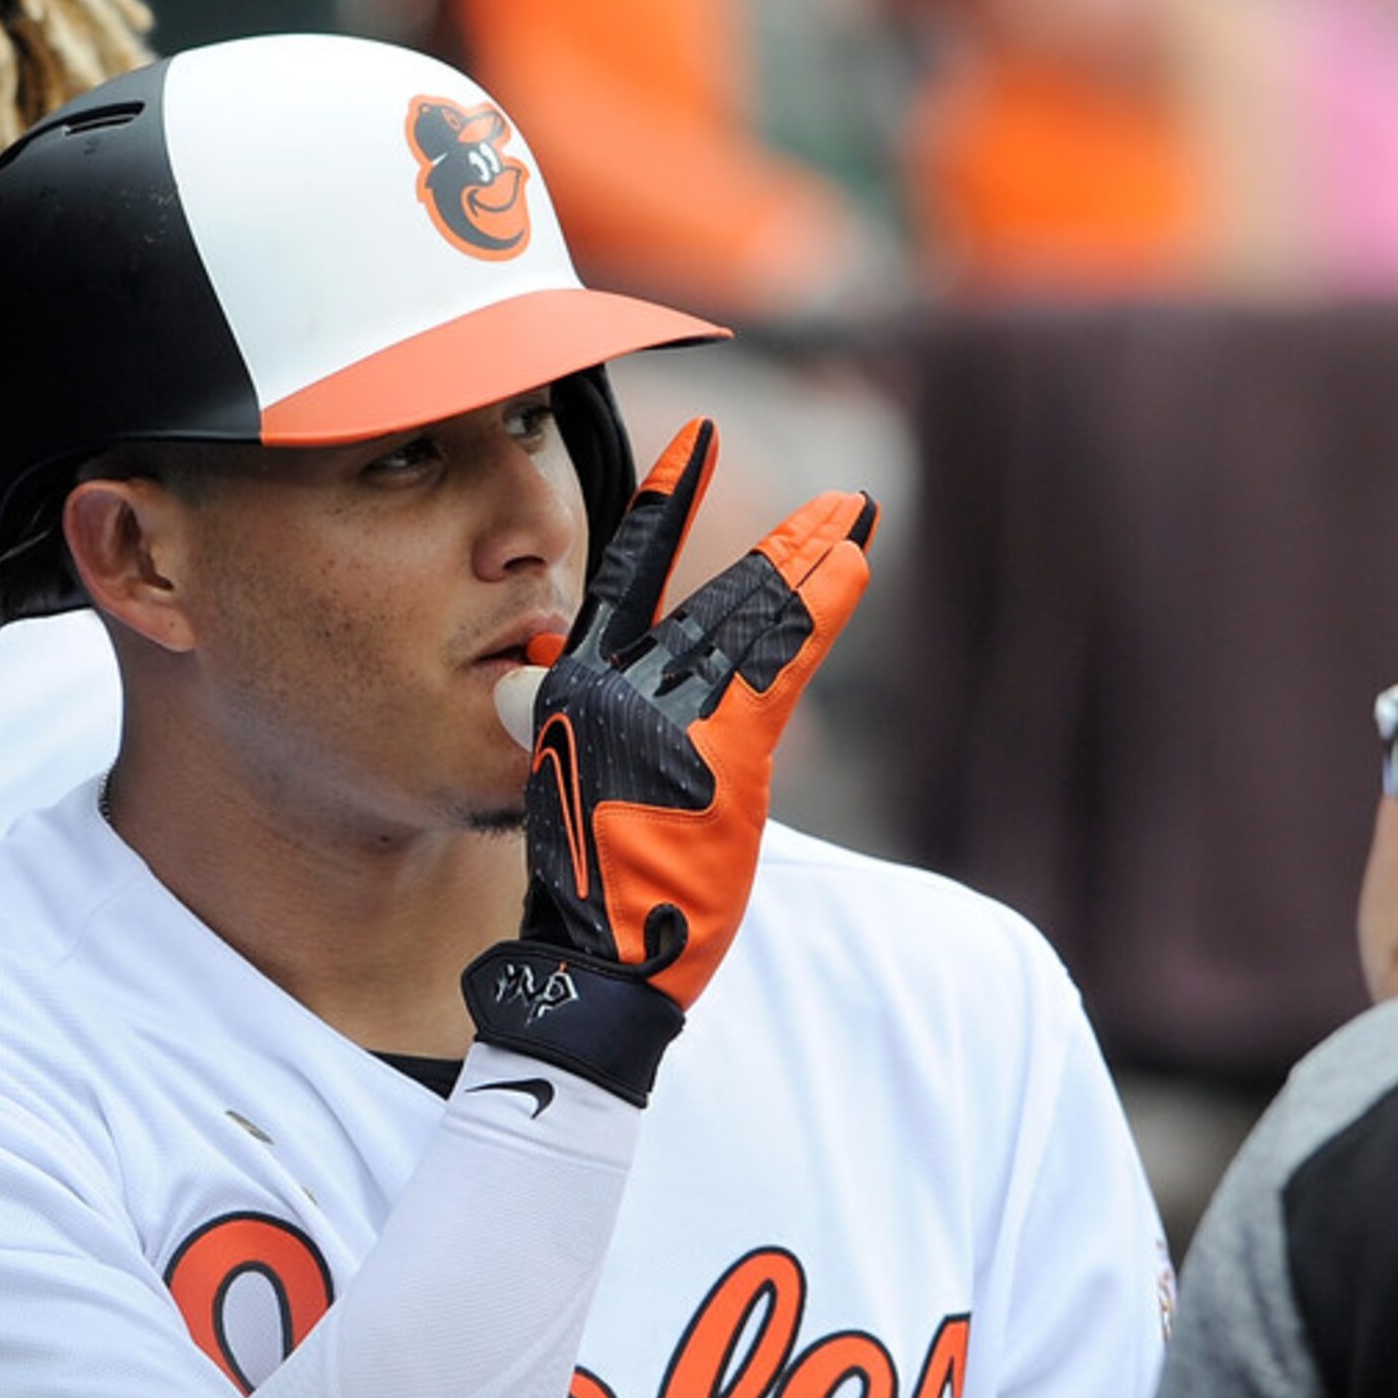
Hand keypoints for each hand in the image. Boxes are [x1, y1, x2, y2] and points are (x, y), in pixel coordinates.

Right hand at [463, 419, 875, 1102]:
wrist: (593, 957)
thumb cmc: (589, 890)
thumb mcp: (567, 789)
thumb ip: (580, 723)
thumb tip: (539, 681)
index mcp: (578, 685)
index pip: (628, 572)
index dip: (664, 501)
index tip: (695, 440)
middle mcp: (619, 680)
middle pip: (717, 595)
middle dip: (787, 546)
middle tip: (840, 504)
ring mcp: (669, 707)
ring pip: (757, 616)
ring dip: (816, 562)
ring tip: (858, 516)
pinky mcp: (721, 742)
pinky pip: (784, 656)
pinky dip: (823, 605)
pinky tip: (856, 561)